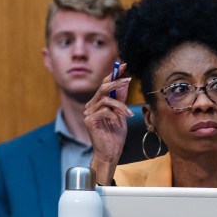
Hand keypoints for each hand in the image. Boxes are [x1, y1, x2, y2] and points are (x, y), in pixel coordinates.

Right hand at [84, 63, 132, 182]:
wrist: (110, 152)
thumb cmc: (115, 135)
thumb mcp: (121, 113)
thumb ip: (120, 99)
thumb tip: (124, 82)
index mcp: (97, 103)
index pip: (104, 84)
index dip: (113, 74)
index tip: (123, 65)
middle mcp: (91, 106)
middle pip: (103, 88)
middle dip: (116, 83)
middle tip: (128, 80)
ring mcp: (88, 113)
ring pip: (105, 99)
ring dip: (120, 105)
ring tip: (128, 114)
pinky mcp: (89, 121)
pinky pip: (104, 111)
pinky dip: (115, 115)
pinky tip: (120, 122)